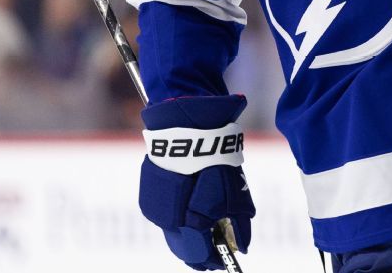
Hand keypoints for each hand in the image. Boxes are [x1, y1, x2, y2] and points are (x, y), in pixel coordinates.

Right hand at [139, 95, 254, 269]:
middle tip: (215, 250)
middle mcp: (167, 223)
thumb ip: (239, 226)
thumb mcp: (235, 195)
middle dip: (200, 252)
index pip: (202, 255)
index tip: (226, 261)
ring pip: (171, 234)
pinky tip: (187, 211)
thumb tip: (243, 247)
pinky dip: (176, 219)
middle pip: (183, 250)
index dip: (216, 260)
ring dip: (186, 236)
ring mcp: (154, 210)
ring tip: (203, 230)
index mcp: (189, 225)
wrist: (187, 132)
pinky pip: (162, 217)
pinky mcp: (148, 198)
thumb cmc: (215, 163)